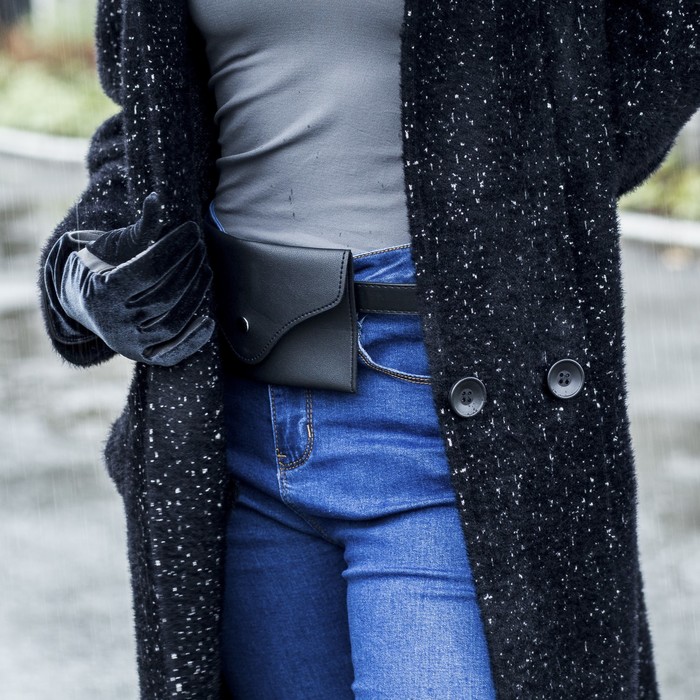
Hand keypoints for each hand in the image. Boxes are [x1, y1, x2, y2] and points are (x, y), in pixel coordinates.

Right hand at [47, 192, 214, 365]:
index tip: (192, 230)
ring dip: (196, 295)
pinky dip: (195, 339)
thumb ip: (138, 228)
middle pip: (164, 295)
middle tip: (201, 247)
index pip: (148, 269)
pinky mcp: (143, 357)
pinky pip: (174, 353)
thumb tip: (157, 200)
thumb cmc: (101, 267)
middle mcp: (114, 323)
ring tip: (205, 270)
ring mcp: (129, 344)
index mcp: (102, 292)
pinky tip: (209, 319)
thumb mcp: (112, 246)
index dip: (174, 247)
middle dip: (188, 268)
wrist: (81, 305)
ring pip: (172, 323)